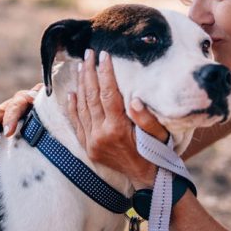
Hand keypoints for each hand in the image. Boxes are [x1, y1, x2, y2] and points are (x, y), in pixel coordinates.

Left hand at [67, 49, 167, 188]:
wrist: (147, 177)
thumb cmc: (157, 152)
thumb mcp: (158, 134)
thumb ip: (146, 118)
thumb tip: (134, 100)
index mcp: (118, 130)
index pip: (108, 94)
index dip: (105, 73)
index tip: (104, 55)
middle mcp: (101, 135)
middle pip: (92, 97)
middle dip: (90, 73)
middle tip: (88, 53)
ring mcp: (92, 142)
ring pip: (82, 108)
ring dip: (80, 85)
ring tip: (80, 66)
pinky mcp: (88, 147)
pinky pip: (77, 123)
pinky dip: (73, 107)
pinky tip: (71, 92)